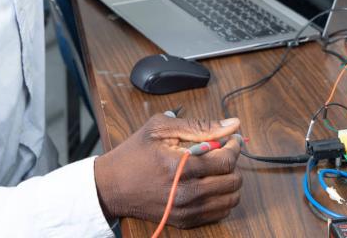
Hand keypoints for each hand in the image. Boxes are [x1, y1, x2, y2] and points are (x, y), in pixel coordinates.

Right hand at [94, 115, 241, 228]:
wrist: (112, 186)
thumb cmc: (135, 153)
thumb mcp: (160, 128)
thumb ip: (198, 125)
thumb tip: (232, 124)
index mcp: (178, 166)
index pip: (225, 161)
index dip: (234, 147)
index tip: (232, 139)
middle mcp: (185, 193)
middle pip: (232, 181)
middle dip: (233, 163)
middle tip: (222, 152)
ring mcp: (186, 210)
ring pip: (230, 199)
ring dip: (229, 181)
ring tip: (216, 169)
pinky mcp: (185, 221)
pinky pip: (220, 213)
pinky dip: (221, 197)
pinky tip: (209, 184)